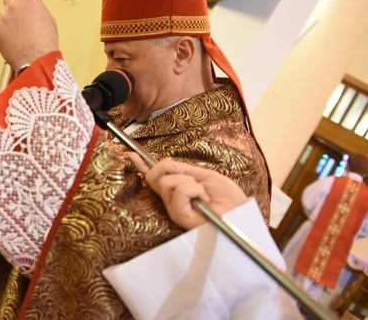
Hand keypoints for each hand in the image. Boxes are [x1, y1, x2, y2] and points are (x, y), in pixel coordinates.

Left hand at [0, 0, 58, 70]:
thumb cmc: (45, 41)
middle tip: (21, 17)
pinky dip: (4, 31)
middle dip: (14, 5)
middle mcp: (13, 4)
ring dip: (9, 20)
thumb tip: (31, 4)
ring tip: (20, 34)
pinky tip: (14, 40)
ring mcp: (3, 17)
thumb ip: (36, 6)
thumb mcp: (48, 18)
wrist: (35, 60)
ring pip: (4, 13)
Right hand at [129, 153, 248, 229]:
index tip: (130, 153)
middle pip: (157, 175)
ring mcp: (174, 209)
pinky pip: (179, 191)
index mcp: (177, 191)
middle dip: (175, 170)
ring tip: (204, 195)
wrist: (241, 211)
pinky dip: (194, 189)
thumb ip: (183, 170)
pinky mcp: (180, 216)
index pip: (154, 177)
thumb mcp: (203, 175)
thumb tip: (164, 162)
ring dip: (190, 183)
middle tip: (194, 182)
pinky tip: (204, 199)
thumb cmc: (227, 197)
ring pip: (168, 182)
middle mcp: (171, 201)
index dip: (141, 165)